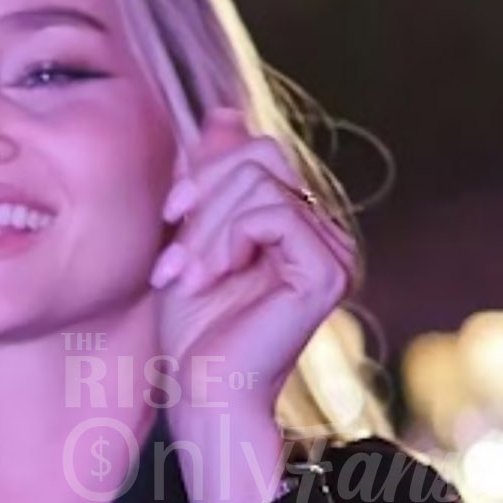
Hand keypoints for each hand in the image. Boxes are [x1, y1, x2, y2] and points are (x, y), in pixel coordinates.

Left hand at [151, 112, 353, 502]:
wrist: (199, 391)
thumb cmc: (192, 328)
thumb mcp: (190, 236)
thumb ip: (211, 178)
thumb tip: (224, 110)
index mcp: (296, 222)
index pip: (257, 151)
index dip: (205, 172)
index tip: (170, 217)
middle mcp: (323, 231)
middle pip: (263, 155)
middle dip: (205, 197)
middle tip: (174, 255)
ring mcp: (332, 250)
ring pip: (263, 183)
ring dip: (208, 228)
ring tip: (187, 275)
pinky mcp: (327, 271)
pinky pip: (274, 213)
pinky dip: (227, 240)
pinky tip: (210, 279)